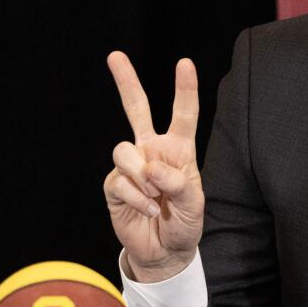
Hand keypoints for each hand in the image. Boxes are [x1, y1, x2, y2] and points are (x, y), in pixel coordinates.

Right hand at [103, 51, 204, 282]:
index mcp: (178, 149)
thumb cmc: (183, 222)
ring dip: (141, 176)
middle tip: (115, 55)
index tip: (185, 63)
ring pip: (123, 150)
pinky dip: (135, 198)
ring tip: (154, 197)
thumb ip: (178, 183)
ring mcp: (131, 166)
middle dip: (126, 82)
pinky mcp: (114, 184)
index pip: (182, 114)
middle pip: (136, 109)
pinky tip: (147, 210)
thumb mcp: (193, 205)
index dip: (184, 89)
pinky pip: (119, 180)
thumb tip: (151, 168)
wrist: (164, 251)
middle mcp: (152, 151)